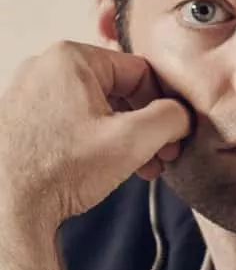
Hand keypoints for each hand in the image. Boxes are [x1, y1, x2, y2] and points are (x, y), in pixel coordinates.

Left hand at [0, 41, 190, 269]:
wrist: (6, 211)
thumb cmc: (60, 172)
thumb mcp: (132, 140)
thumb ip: (171, 117)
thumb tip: (183, 115)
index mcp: (71, 57)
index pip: (140, 72)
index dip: (163, 104)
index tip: (173, 134)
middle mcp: (46, 67)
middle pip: (118, 90)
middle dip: (144, 126)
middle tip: (160, 154)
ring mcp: (30, 91)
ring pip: (97, 106)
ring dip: (123, 136)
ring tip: (138, 166)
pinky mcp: (22, 116)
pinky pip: (72, 118)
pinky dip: (96, 138)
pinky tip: (109, 165)